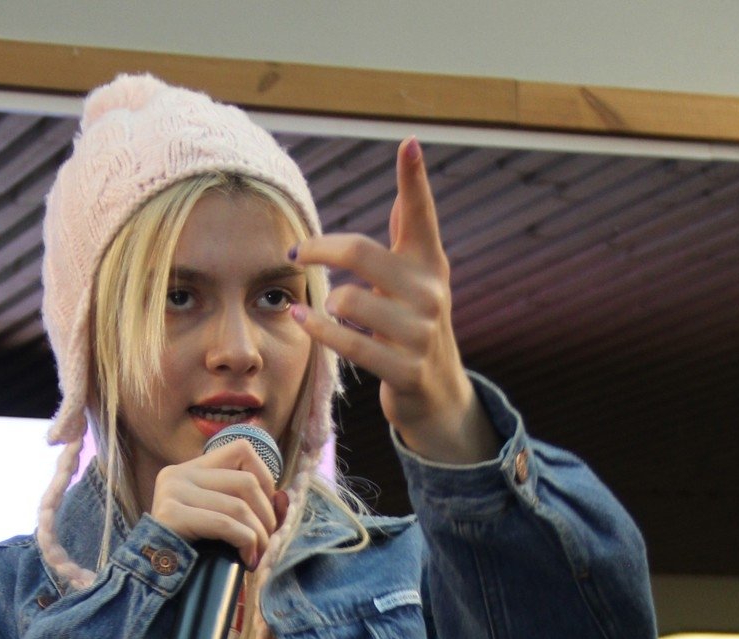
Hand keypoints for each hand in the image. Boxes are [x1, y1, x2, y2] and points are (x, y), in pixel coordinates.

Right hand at [150, 439, 287, 571]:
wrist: (151, 576)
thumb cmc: (190, 551)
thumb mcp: (218, 519)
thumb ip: (247, 505)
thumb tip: (284, 499)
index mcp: (189, 469)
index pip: (242, 449)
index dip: (266, 477)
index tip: (266, 510)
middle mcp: (178, 474)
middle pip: (247, 482)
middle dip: (267, 516)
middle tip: (266, 542)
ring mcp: (172, 492)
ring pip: (239, 505)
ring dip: (259, 535)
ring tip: (257, 555)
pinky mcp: (172, 515)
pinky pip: (225, 524)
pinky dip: (245, 542)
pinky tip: (247, 560)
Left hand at [289, 138, 495, 465]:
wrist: (440, 395)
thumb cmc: (417, 327)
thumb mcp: (421, 277)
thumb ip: (410, 225)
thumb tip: (409, 154)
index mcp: (430, 263)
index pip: (422, 213)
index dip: (414, 179)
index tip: (408, 143)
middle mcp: (429, 292)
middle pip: (361, 252)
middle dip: (320, 250)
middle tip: (297, 253)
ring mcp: (419, 333)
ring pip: (350, 301)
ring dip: (327, 304)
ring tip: (323, 307)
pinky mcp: (405, 369)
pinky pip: (350, 344)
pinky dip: (318, 329)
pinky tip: (300, 317)